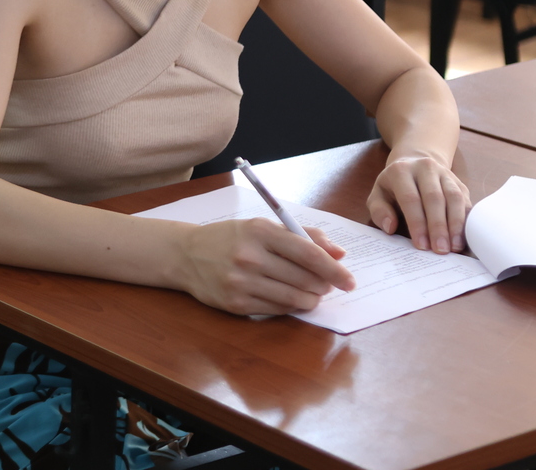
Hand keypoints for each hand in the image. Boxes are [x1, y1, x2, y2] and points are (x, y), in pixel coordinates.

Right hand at [175, 218, 353, 315]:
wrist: (186, 255)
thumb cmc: (230, 238)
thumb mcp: (262, 226)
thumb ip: (302, 236)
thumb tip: (339, 253)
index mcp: (260, 231)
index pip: (308, 252)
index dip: (333, 269)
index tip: (349, 280)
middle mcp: (250, 257)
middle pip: (305, 279)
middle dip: (324, 285)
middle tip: (327, 285)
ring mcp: (242, 282)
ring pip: (295, 298)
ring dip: (311, 298)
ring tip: (310, 292)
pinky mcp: (237, 304)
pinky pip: (278, 310)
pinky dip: (290, 306)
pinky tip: (288, 297)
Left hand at [367, 153, 470, 253]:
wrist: (414, 162)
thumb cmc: (394, 186)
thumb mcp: (378, 195)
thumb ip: (379, 211)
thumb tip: (389, 227)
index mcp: (400, 171)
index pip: (410, 198)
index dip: (417, 223)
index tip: (421, 245)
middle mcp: (425, 168)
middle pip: (434, 198)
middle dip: (438, 226)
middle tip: (440, 250)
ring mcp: (445, 174)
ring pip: (454, 198)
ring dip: (456, 224)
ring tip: (454, 246)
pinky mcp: (460, 183)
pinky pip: (466, 201)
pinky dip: (467, 220)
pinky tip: (464, 237)